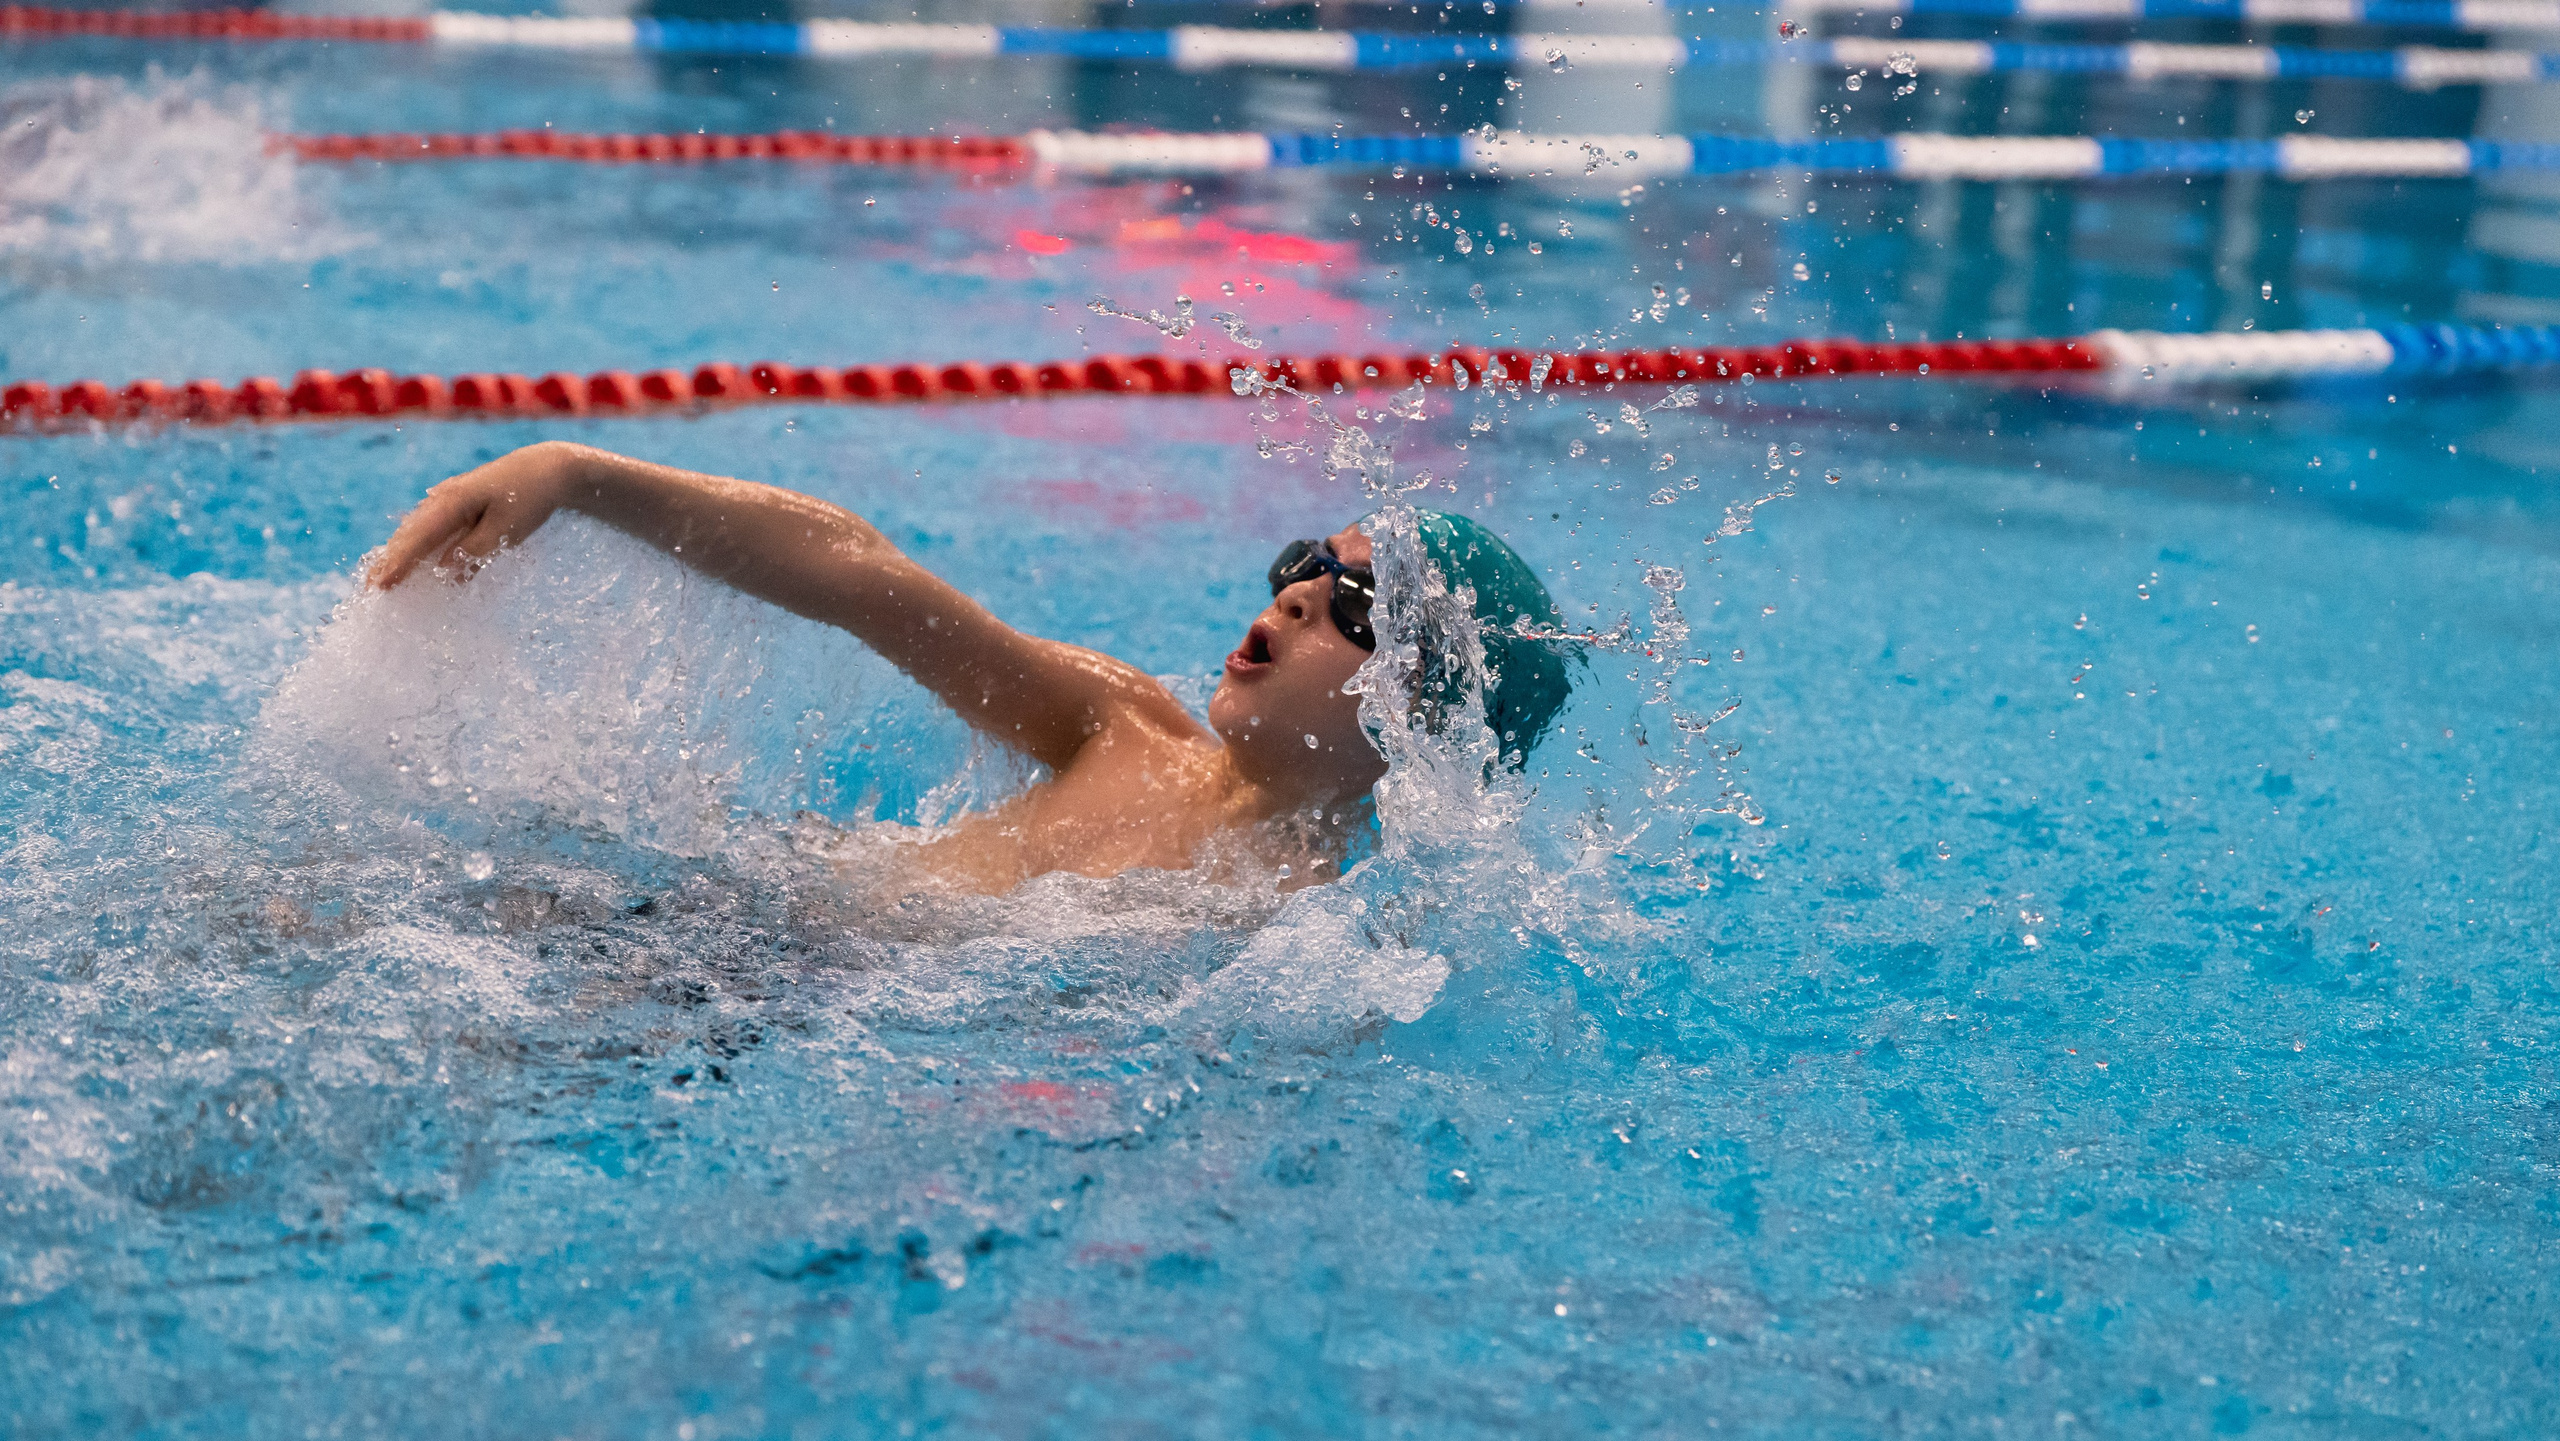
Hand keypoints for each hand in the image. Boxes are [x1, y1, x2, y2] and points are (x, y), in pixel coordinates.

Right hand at [365, 442, 578, 588]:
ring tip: (379, 577)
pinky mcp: (457, 504)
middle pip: (409, 534)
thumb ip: (474, 551)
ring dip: (398, 553)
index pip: (418, 538)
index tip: (381, 586)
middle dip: (388, 561)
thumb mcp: (506, 531)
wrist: (548, 469)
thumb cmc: (530, 498)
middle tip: (369, 590)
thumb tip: (443, 571)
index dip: (398, 564)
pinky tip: (408, 559)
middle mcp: (443, 498)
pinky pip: (429, 527)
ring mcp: (448, 499)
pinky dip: (416, 545)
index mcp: (453, 501)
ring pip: (416, 530)